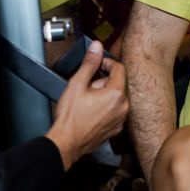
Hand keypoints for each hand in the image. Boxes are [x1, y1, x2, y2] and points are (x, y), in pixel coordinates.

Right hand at [48, 41, 128, 169]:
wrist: (67, 143)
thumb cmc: (70, 118)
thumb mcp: (77, 84)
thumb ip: (89, 63)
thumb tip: (96, 47)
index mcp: (116, 94)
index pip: (119, 68)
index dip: (106, 63)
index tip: (97, 64)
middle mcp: (123, 108)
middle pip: (118, 83)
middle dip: (103, 81)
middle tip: (86, 87)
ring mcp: (120, 120)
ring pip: (116, 98)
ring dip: (104, 95)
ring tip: (87, 101)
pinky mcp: (115, 129)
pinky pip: (114, 111)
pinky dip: (105, 108)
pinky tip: (90, 112)